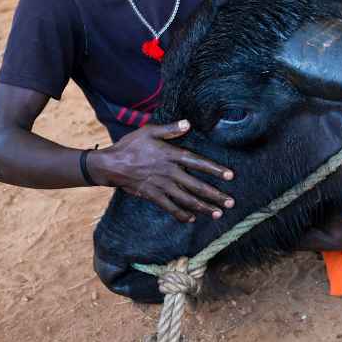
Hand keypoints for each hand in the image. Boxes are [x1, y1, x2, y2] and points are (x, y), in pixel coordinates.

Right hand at [88, 119, 234, 222]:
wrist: (110, 165)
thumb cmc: (130, 145)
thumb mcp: (149, 131)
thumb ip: (170, 129)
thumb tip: (188, 123)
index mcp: (171, 155)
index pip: (198, 163)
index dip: (215, 169)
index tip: (230, 176)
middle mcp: (169, 172)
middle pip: (196, 186)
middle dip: (215, 195)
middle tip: (231, 203)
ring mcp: (161, 186)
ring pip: (186, 199)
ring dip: (203, 207)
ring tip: (218, 214)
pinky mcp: (152, 196)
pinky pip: (169, 207)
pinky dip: (181, 213)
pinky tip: (192, 218)